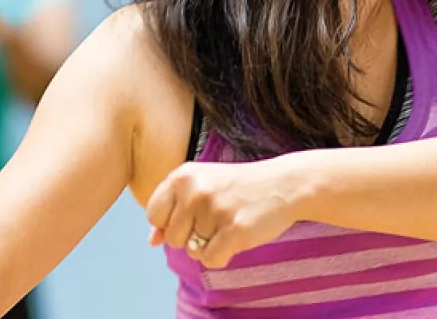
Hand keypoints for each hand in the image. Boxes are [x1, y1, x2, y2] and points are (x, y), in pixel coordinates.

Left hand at [145, 160, 300, 268]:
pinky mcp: (235, 230)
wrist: (284, 184)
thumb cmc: (238, 187)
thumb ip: (173, 210)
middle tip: (216, 219)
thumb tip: (152, 240)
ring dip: (209, 246)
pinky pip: (211, 260)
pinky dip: (223, 256)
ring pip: (192, 251)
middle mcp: (195, 191)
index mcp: (182, 175)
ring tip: (228, 224)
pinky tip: (236, 238)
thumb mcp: (202, 187)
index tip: (191, 217)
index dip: (169, 223)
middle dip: (191, 237)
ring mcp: (215, 210)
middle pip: (172, 238)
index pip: (153, 214)